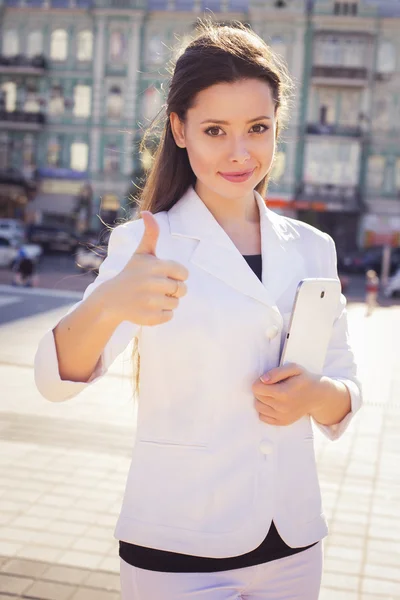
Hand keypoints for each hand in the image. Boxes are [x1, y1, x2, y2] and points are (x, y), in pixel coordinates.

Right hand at [101, 212, 188, 326]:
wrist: (110, 299)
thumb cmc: (131, 273)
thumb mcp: (141, 253)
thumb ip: (150, 233)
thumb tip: (147, 212)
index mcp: (155, 266)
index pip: (184, 273)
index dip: (176, 275)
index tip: (164, 275)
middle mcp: (153, 284)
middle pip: (182, 290)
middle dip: (174, 290)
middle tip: (158, 288)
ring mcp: (150, 302)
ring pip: (176, 304)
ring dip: (167, 302)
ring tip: (151, 298)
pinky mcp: (149, 318)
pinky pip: (169, 316)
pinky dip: (162, 314)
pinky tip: (148, 308)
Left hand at [252, 363, 322, 425]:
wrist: (318, 395)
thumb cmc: (304, 379)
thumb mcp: (293, 368)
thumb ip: (276, 372)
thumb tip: (262, 380)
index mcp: (283, 393)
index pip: (256, 388)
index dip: (259, 382)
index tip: (268, 380)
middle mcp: (282, 407)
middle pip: (257, 397)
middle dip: (261, 390)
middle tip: (272, 386)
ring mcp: (282, 416)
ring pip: (258, 407)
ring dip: (262, 400)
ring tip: (273, 395)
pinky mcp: (283, 422)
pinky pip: (263, 417)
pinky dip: (265, 410)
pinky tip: (274, 404)